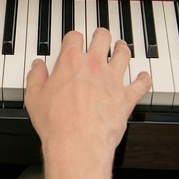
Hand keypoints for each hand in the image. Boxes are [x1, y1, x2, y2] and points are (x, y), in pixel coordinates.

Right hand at [26, 29, 150, 152]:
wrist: (77, 142)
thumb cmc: (56, 123)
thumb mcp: (34, 97)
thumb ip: (36, 77)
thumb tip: (37, 66)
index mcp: (71, 62)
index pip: (74, 37)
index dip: (73, 37)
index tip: (73, 40)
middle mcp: (94, 65)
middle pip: (102, 38)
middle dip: (101, 35)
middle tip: (100, 36)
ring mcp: (112, 80)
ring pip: (123, 54)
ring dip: (123, 49)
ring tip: (121, 47)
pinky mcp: (126, 97)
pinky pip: (141, 84)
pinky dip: (144, 79)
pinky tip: (144, 77)